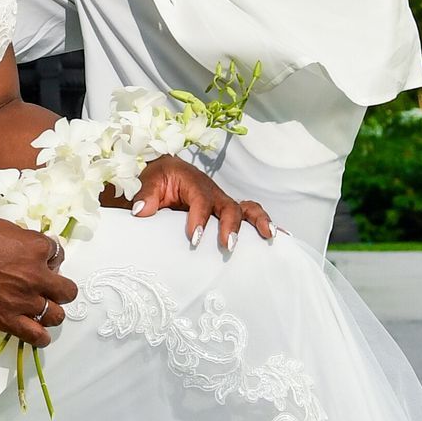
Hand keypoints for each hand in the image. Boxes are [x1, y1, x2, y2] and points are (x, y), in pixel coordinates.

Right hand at [0, 212, 76, 347]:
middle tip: (44, 288)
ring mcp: (24, 301)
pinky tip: (37, 333)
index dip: (49, 261)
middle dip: (59, 289)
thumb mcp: (5, 228)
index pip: (58, 255)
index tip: (40, 264)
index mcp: (37, 248)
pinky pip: (37, 336)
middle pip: (67, 291)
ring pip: (56, 315)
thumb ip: (23, 242)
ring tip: (40, 311)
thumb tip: (29, 251)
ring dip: (51, 312)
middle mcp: (37, 276)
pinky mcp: (7, 320)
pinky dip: (41, 336)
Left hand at [132, 153, 272, 250]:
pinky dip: (265, 224)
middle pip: (228, 206)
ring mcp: (221, 202)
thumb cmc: (155, 179)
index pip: (200, 199)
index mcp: (193, 182)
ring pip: (246, 209)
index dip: (199, 219)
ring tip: (270, 237)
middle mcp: (212, 192)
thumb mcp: (146, 182)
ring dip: (258, 222)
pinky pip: (249, 216)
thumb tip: (141, 211)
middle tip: (227, 246)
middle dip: (231, 226)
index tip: (194, 239)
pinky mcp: (225, 212)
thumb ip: (144, 195)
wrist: (161, 174)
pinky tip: (280, 237)